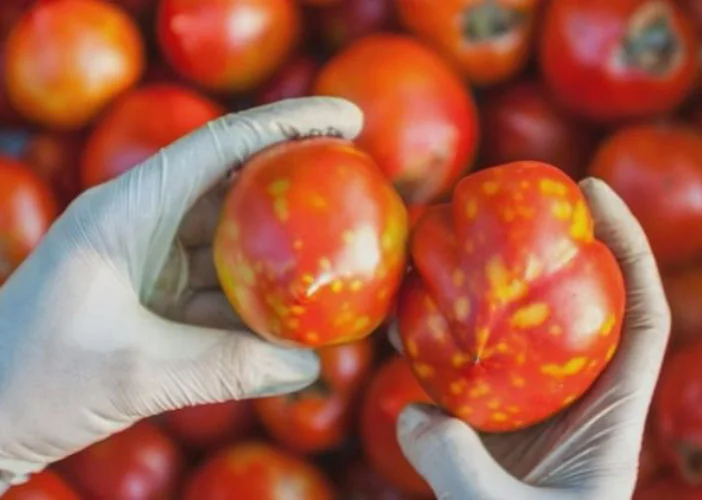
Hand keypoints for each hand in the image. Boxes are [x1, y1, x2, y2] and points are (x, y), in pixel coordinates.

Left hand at [0, 97, 363, 488]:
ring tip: (339, 250)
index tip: (349, 118)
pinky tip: (294, 316)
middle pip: (231, 184)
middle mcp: (139, 222)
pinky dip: (255, 300)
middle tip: (358, 176)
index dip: (288, 124)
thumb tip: (309, 364)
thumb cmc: (28, 382)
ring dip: (279, 249)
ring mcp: (145, 260)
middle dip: (293, 178)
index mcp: (125, 210)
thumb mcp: (134, 372)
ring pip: (229, 240)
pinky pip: (217, 288)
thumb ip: (228, 367)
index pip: (219, 146)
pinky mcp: (150, 298)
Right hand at [393, 179, 670, 499]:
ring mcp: (528, 411)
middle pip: (578, 305)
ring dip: (487, 286)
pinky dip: (439, 338)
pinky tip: (404, 317)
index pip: (642, 317)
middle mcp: (574, 402)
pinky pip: (465, 368)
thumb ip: (467, 470)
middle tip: (515, 197)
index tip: (598, 194)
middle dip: (555, 246)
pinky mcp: (486, 427)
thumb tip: (421, 412)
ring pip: (514, 332)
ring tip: (451, 240)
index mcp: (613, 419)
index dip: (632, 250)